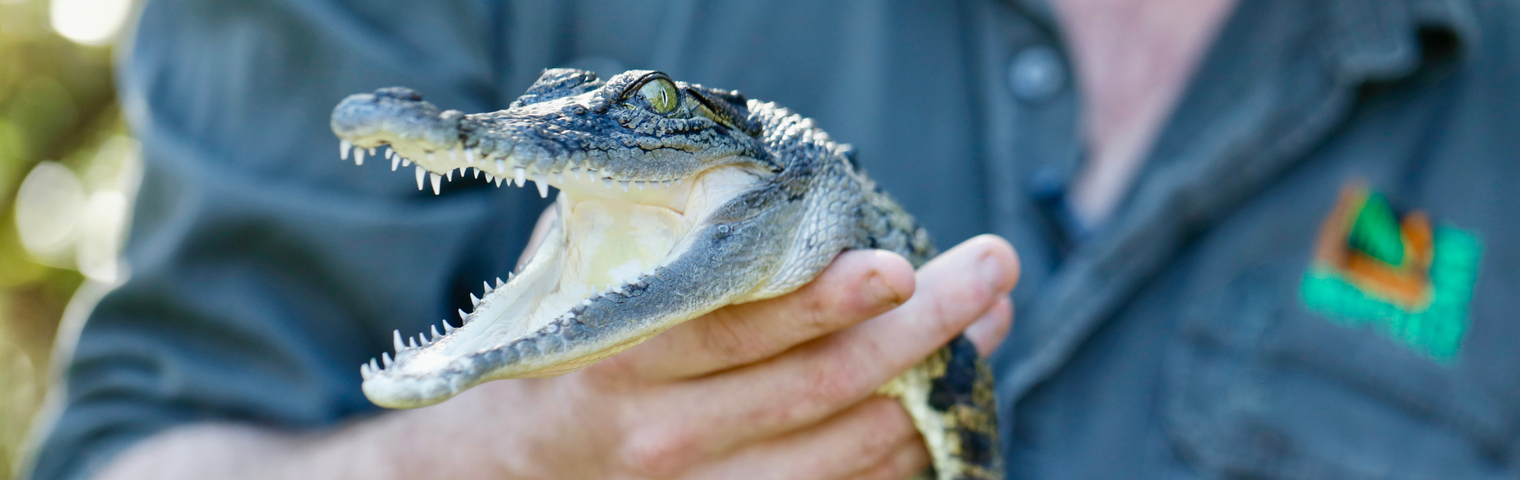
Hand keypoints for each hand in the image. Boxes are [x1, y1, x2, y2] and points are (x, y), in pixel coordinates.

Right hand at [376, 226, 1019, 478]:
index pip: (743, 330)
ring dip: (932, 388)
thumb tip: (749, 184)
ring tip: (990, 328)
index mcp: (622, 363)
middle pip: (822, 388)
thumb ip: (651, 238)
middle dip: (925, 328)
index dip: (828, 299)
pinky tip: (937, 402)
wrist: (489, 478)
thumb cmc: (543, 360)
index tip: (901, 262)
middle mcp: (665, 441)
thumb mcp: (573, 287)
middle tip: (993, 272)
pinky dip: (902, 452)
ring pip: (850, 454)